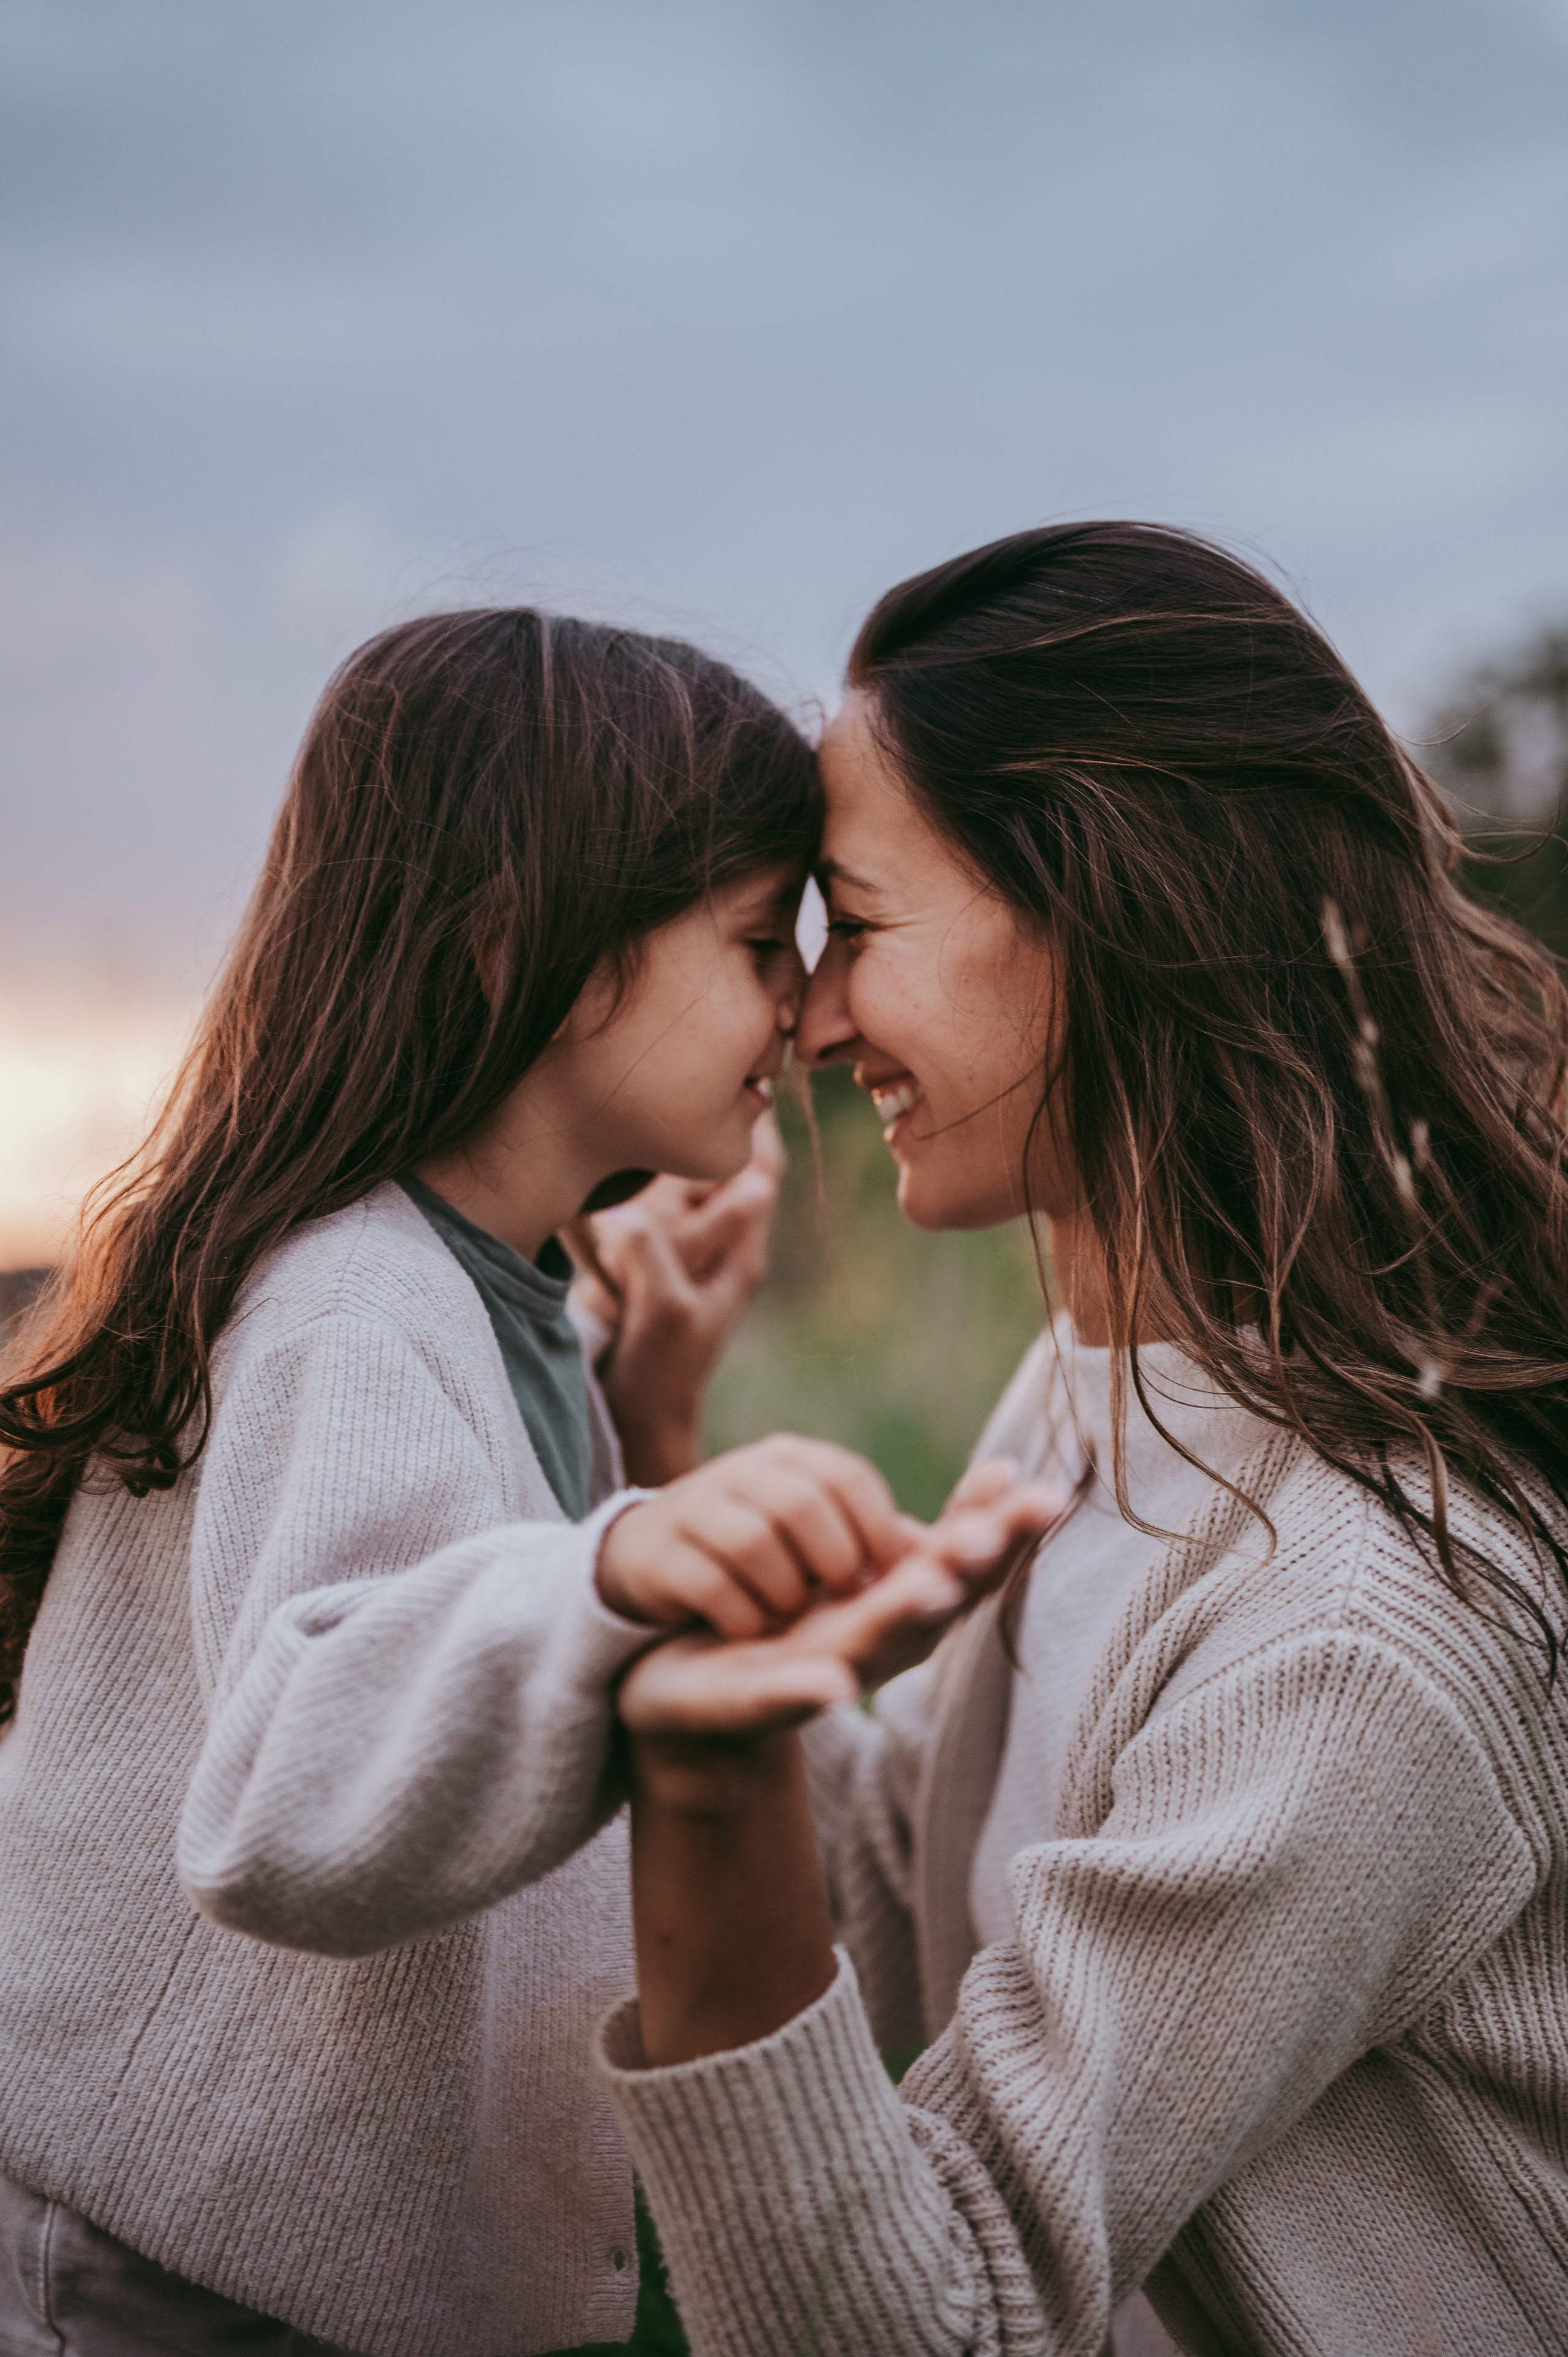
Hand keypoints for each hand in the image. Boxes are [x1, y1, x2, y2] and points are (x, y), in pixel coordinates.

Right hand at [574, 1114, 783, 1483]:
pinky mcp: (661, 1269)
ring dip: (675, 1167)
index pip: (763, 1170)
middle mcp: (727, 1249)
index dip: (754, 1127)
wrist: (642, 1423)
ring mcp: (694, 1260)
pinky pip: (663, 1216)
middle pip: (729, 1170)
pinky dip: (650, 1195)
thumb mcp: (663, 1309)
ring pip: (693, 1190)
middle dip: (708, 1138)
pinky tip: (624, 1185)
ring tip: (652, 1137)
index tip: (730, 1084)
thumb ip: (653, 1251)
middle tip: (681, 1103)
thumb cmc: (661, 1372)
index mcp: (742, 1252)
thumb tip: (626, 1209)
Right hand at [596, 1431, 914, 1632]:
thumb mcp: (820, 1538)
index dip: (878, 1532)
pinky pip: (709, 1582)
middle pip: (803, 1505)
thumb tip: (968, 1541)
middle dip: (833, 1563)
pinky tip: (750, 1629)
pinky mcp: (656, 1553)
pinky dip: (741, 1615)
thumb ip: (885, 1537)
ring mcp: (694, 1506)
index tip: (886, 1578)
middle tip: (841, 1603)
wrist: (655, 1568)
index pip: (849, 1477)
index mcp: (794, 1460)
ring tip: (789, 1616)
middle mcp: (743, 1471)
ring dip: (784, 1592)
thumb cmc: (763, 1558)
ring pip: (755, 1541)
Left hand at [616, 1460, 1063, 1735]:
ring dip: (906, 1615)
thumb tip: (1009, 1469)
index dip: (1010, 1531)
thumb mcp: (882, 1567)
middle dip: (967, 1567)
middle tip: (988, 1535)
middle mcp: (882, 1645)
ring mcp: (823, 1674)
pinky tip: (830, 1683)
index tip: (1047, 1494)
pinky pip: (782, 1697)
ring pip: (874, 1641)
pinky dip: (808, 1690)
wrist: (706, 1693)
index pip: (974, 1563)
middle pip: (940, 1602)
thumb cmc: (808, 1620)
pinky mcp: (755, 1701)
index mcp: (911, 1607)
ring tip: (930, 1586)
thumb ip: (938, 1529)